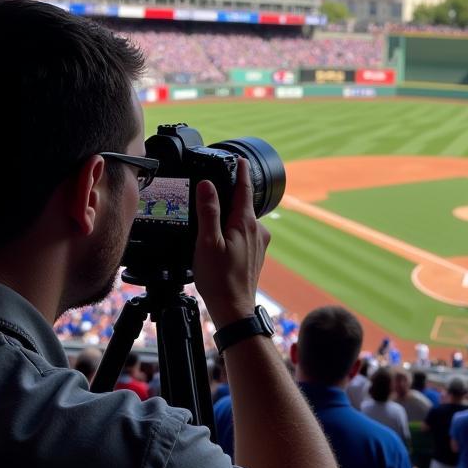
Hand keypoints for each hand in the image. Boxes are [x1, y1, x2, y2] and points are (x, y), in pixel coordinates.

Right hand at [192, 159, 270, 328]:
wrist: (234, 309)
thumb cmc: (219, 278)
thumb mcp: (207, 242)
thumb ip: (208, 212)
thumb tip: (208, 184)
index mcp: (246, 223)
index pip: (244, 189)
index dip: (241, 171)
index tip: (239, 158)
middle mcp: (257, 230)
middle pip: (244, 203)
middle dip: (233, 193)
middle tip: (218, 183)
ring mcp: (259, 243)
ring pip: (244, 220)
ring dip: (231, 214)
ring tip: (213, 213)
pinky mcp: (256, 255)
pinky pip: (245, 234)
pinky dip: (234, 229)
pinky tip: (221, 238)